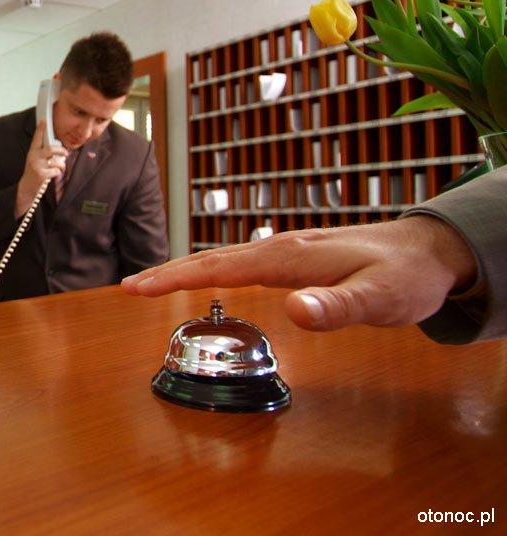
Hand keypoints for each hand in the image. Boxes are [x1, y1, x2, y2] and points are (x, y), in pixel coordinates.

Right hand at [15, 120, 67, 216]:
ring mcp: (37, 165)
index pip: (37, 138)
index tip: (44, 120)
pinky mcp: (41, 174)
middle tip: (65, 153)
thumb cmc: (34, 173)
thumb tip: (59, 150)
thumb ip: (44, 154)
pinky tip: (52, 176)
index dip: (41, 129)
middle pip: (50, 149)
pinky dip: (57, 173)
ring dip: (61, 166)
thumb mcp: (36, 161)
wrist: (26, 188)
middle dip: (61, 151)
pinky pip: (56, 171)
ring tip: (59, 168)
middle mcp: (33, 157)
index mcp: (32, 152)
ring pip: (56, 161)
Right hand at [121, 216, 476, 330]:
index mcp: (287, 257)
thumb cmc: (405, 275)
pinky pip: (239, 264)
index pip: (219, 267)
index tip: (137, 288)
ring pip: (222, 259)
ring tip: (153, 283)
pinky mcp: (292, 259)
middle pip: (210, 259)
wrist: (429, 251)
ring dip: (184, 270)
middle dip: (167, 272)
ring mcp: (284, 252)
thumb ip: (337, 305)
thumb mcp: (379, 297)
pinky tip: (207, 279)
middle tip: (128, 287)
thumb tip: (293, 310)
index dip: (175, 278)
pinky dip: (211, 271)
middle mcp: (279, 249)